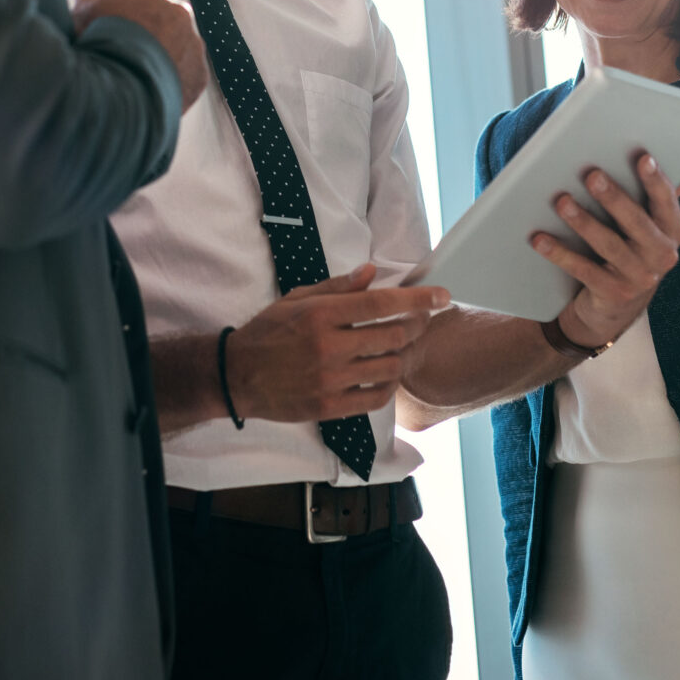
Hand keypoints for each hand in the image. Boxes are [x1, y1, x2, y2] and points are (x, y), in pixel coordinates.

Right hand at [71, 0, 207, 110]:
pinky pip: (189, 76)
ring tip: (138, 77)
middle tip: (126, 56)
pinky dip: (175, 82)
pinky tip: (153, 90)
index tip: (115, 34)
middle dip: (149, 35)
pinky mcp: (199, 74)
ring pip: (179, 48)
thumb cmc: (98, 43)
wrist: (118, 87)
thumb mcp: (86, 9)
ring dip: (164, 58)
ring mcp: (192, 43)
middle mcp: (178, 12)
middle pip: (164, 22)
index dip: (127, 17)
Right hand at [225, 264, 450, 421]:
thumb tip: (371, 272)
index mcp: (321, 314)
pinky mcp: (329, 407)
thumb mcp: (297, 299)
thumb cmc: (268, 332)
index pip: (381, 303)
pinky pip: (375, 398)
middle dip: (416, 325)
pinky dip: (388, 385)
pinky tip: (386, 374)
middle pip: (392, 335)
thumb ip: (337, 287)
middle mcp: (329, 346)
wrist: (238, 375)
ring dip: (403, 355)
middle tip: (422, 320)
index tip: (441, 296)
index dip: (417, 299)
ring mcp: (330, 380)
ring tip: (402, 346)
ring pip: (389, 367)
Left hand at [530, 153, 679, 349]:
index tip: (643, 157)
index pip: (667, 202)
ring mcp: (639, 277)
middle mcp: (662, 255)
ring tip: (562, 201)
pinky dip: (560, 253)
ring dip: (584, 222)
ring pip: (608, 245)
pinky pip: (583, 270)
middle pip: (636, 222)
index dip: (656, 181)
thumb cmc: (633, 249)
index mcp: (673, 231)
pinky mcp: (612, 293)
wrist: (616, 307)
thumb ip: (664, 194)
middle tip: (592, 175)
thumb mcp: (651, 226)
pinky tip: (539, 238)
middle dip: (614, 197)